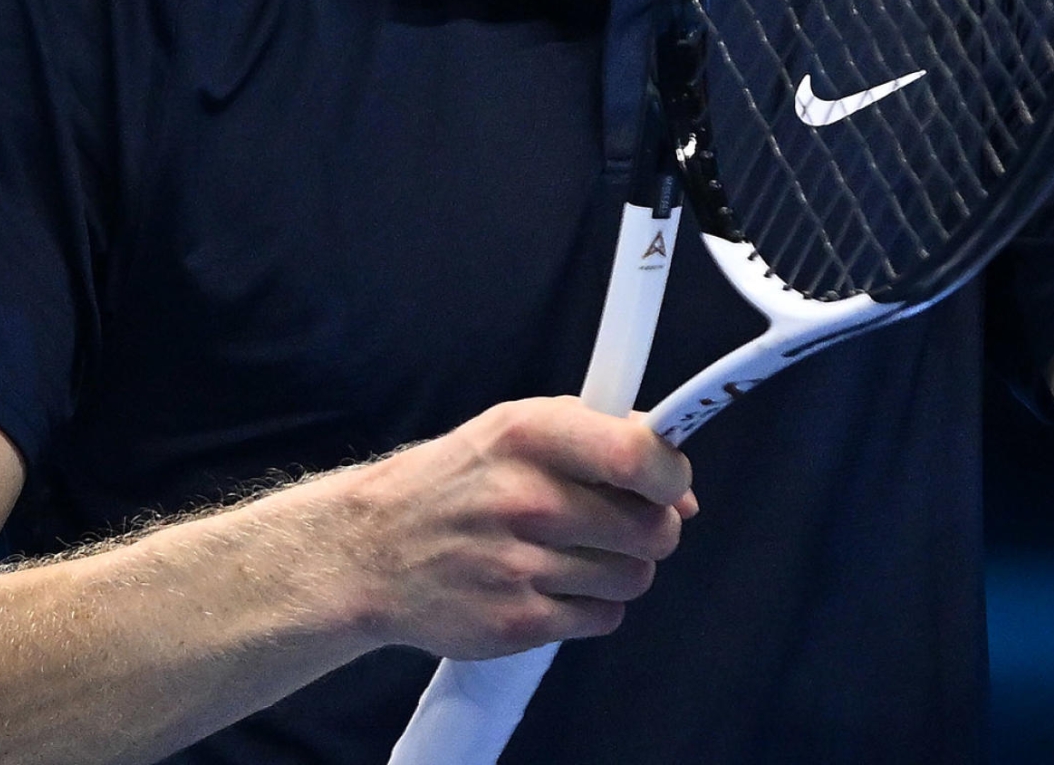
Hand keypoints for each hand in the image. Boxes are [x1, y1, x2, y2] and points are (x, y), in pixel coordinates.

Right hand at [328, 397, 697, 660]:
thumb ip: (605, 440)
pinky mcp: (515, 624)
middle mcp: (525, 498)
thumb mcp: (520, 428)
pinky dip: (592, 606)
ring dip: (622, 569)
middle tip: (619, 523)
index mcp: (530, 434)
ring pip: (635, 577)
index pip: (639, 457)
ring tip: (580, 554)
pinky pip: (603, 618)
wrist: (372, 549)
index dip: (671, 476)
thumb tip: (682, 492)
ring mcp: (518, 565)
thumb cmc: (461, 482)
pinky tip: (555, 584)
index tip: (668, 484)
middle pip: (652, 529)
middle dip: (651, 528)